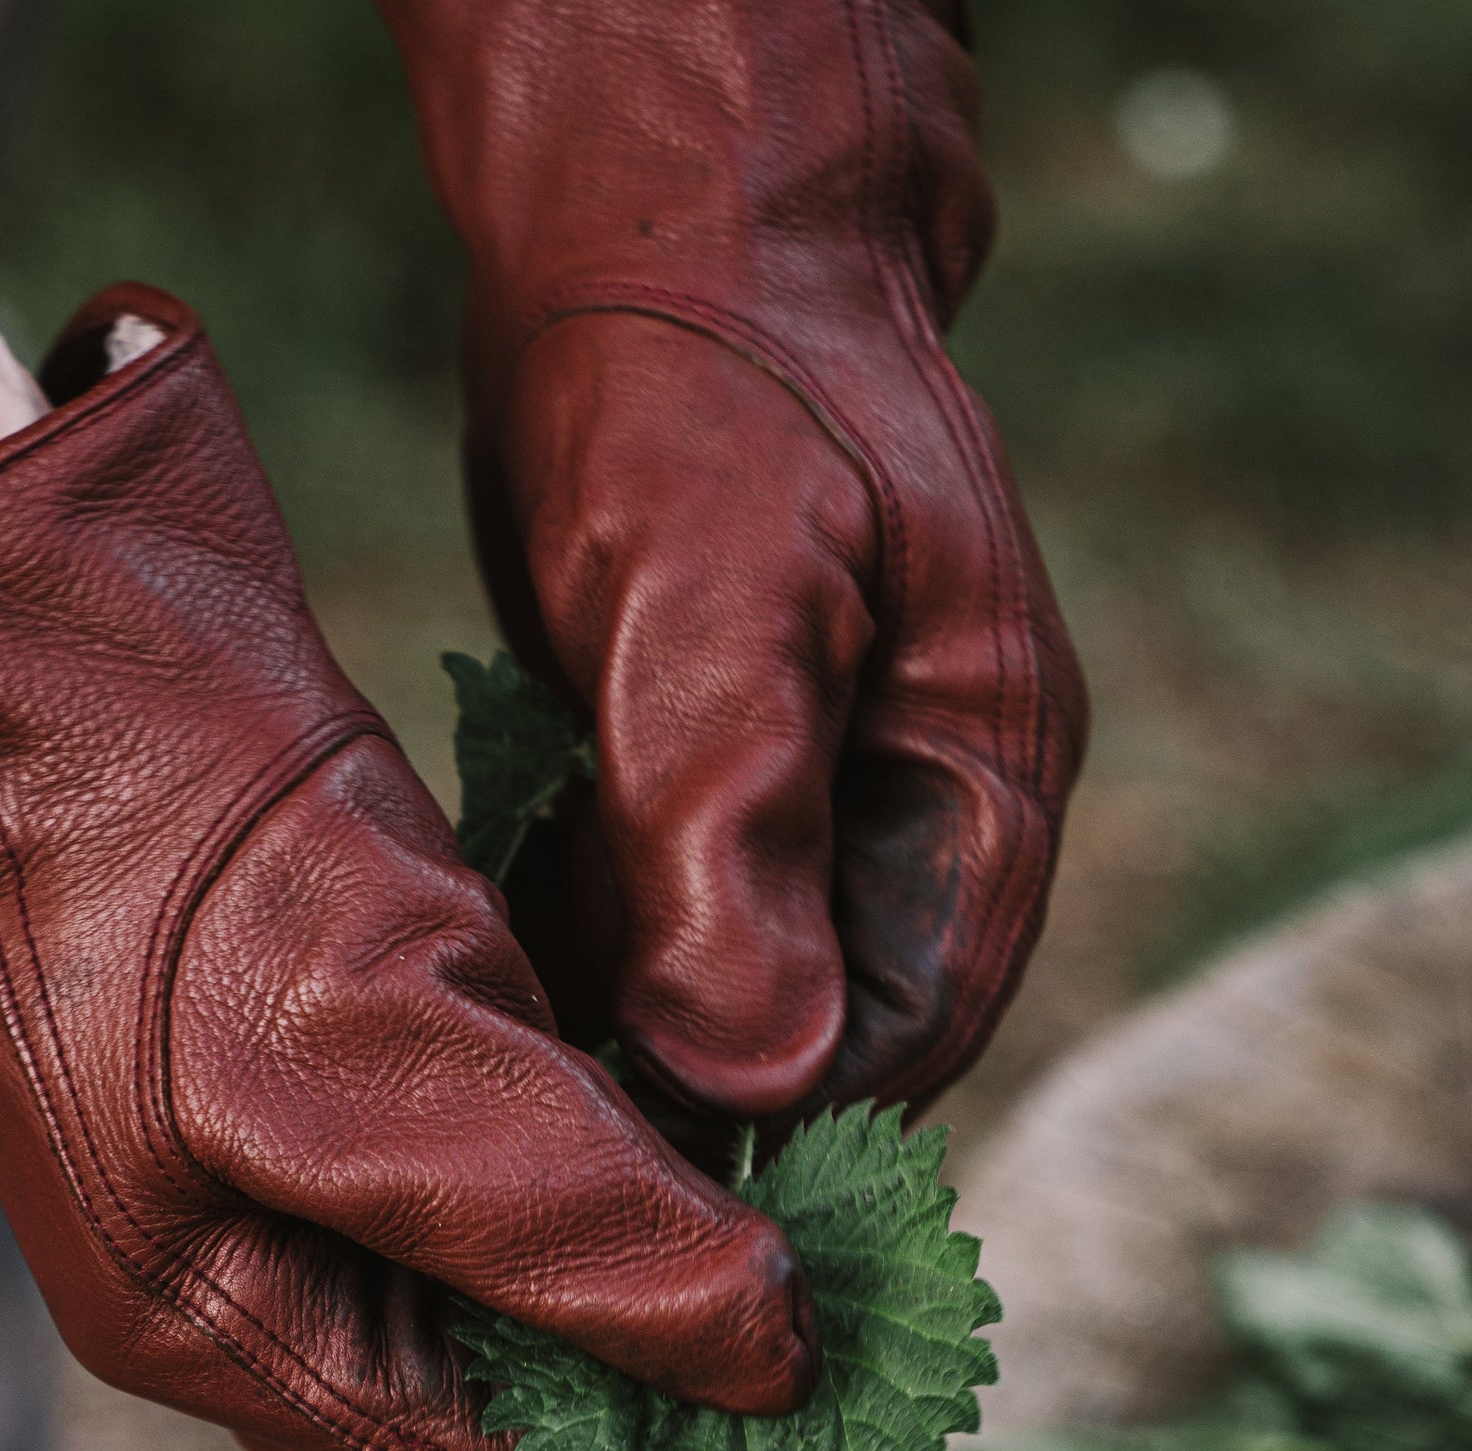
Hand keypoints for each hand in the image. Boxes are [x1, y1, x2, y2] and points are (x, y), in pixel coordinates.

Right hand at [0, 285, 816, 1450]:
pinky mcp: (314, 1077)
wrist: (71, 661)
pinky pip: (472, 1194)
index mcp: (224, 1335)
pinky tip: (680, 1138)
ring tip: (772, 1236)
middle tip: (808, 1339)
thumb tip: (771, 1362)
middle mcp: (243, 1288)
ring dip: (620, 1283)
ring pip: (488, 1304)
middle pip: (481, 1426)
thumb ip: (576, 1225)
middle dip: (639, 1398)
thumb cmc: (197, 864)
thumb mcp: (387, 1061)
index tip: (803, 1414)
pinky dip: (579, 1187)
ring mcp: (268, 1179)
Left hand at [386, 0, 1086, 1150]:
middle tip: (541, 1155)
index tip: (637, 1183)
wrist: (649, 245)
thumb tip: (749, 1073)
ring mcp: (822, 792)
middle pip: (825, 1028)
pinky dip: (588, 953)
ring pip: (736, 983)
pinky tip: (494, 965)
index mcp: (977, 783)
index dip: (779, 1117)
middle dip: (695, 1091)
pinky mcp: (724, 771)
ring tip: (498, 1073)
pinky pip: (669, 916)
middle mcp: (915, 810)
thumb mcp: (717, 603)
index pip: (906, 1029)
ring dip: (629, 1030)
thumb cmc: (700, 392)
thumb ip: (739, 835)